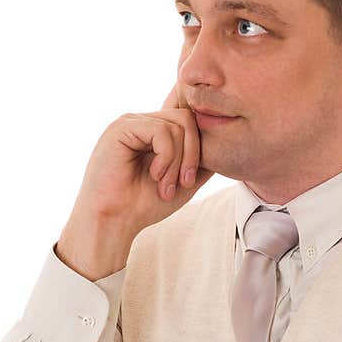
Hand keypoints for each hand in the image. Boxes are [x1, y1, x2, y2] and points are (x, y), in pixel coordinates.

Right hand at [56, 82, 213, 278]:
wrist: (115, 221)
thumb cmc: (144, 204)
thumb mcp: (185, 180)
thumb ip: (202, 161)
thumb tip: (226, 145)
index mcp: (156, 132)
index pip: (189, 119)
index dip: (198, 143)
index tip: (191, 178)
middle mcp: (144, 122)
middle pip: (188, 119)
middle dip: (194, 154)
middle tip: (185, 182)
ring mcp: (132, 122)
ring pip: (178, 125)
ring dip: (179, 161)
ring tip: (166, 186)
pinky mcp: (122, 127)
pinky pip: (161, 131)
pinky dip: (166, 157)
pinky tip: (155, 175)